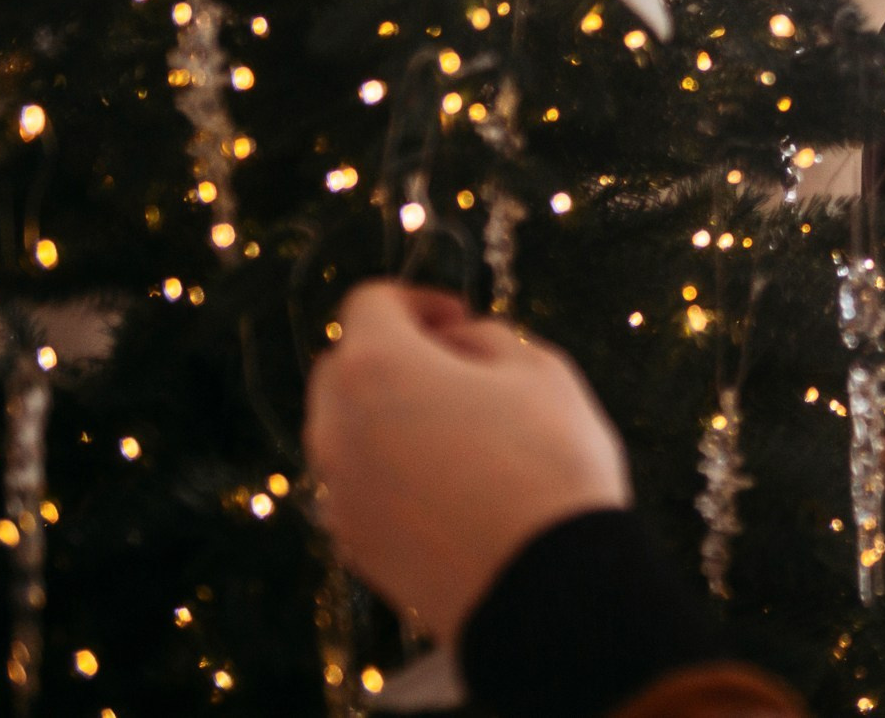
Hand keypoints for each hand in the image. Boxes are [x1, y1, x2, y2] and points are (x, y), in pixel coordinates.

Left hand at [305, 281, 630, 644]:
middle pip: (344, 367)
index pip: (371, 303)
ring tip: (458, 431)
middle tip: (458, 369)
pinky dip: (391, 472)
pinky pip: (360, 486)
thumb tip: (459, 346)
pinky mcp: (353, 544)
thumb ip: (487, 338)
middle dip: (393, 355)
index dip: (419, 300)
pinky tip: (451, 487)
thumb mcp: (540, 368)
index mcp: (377, 368)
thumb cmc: (548, 459)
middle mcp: (336, 427)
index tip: (462, 318)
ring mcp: (338, 492)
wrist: (545, 583)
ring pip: (346, 431)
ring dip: (387, 416)